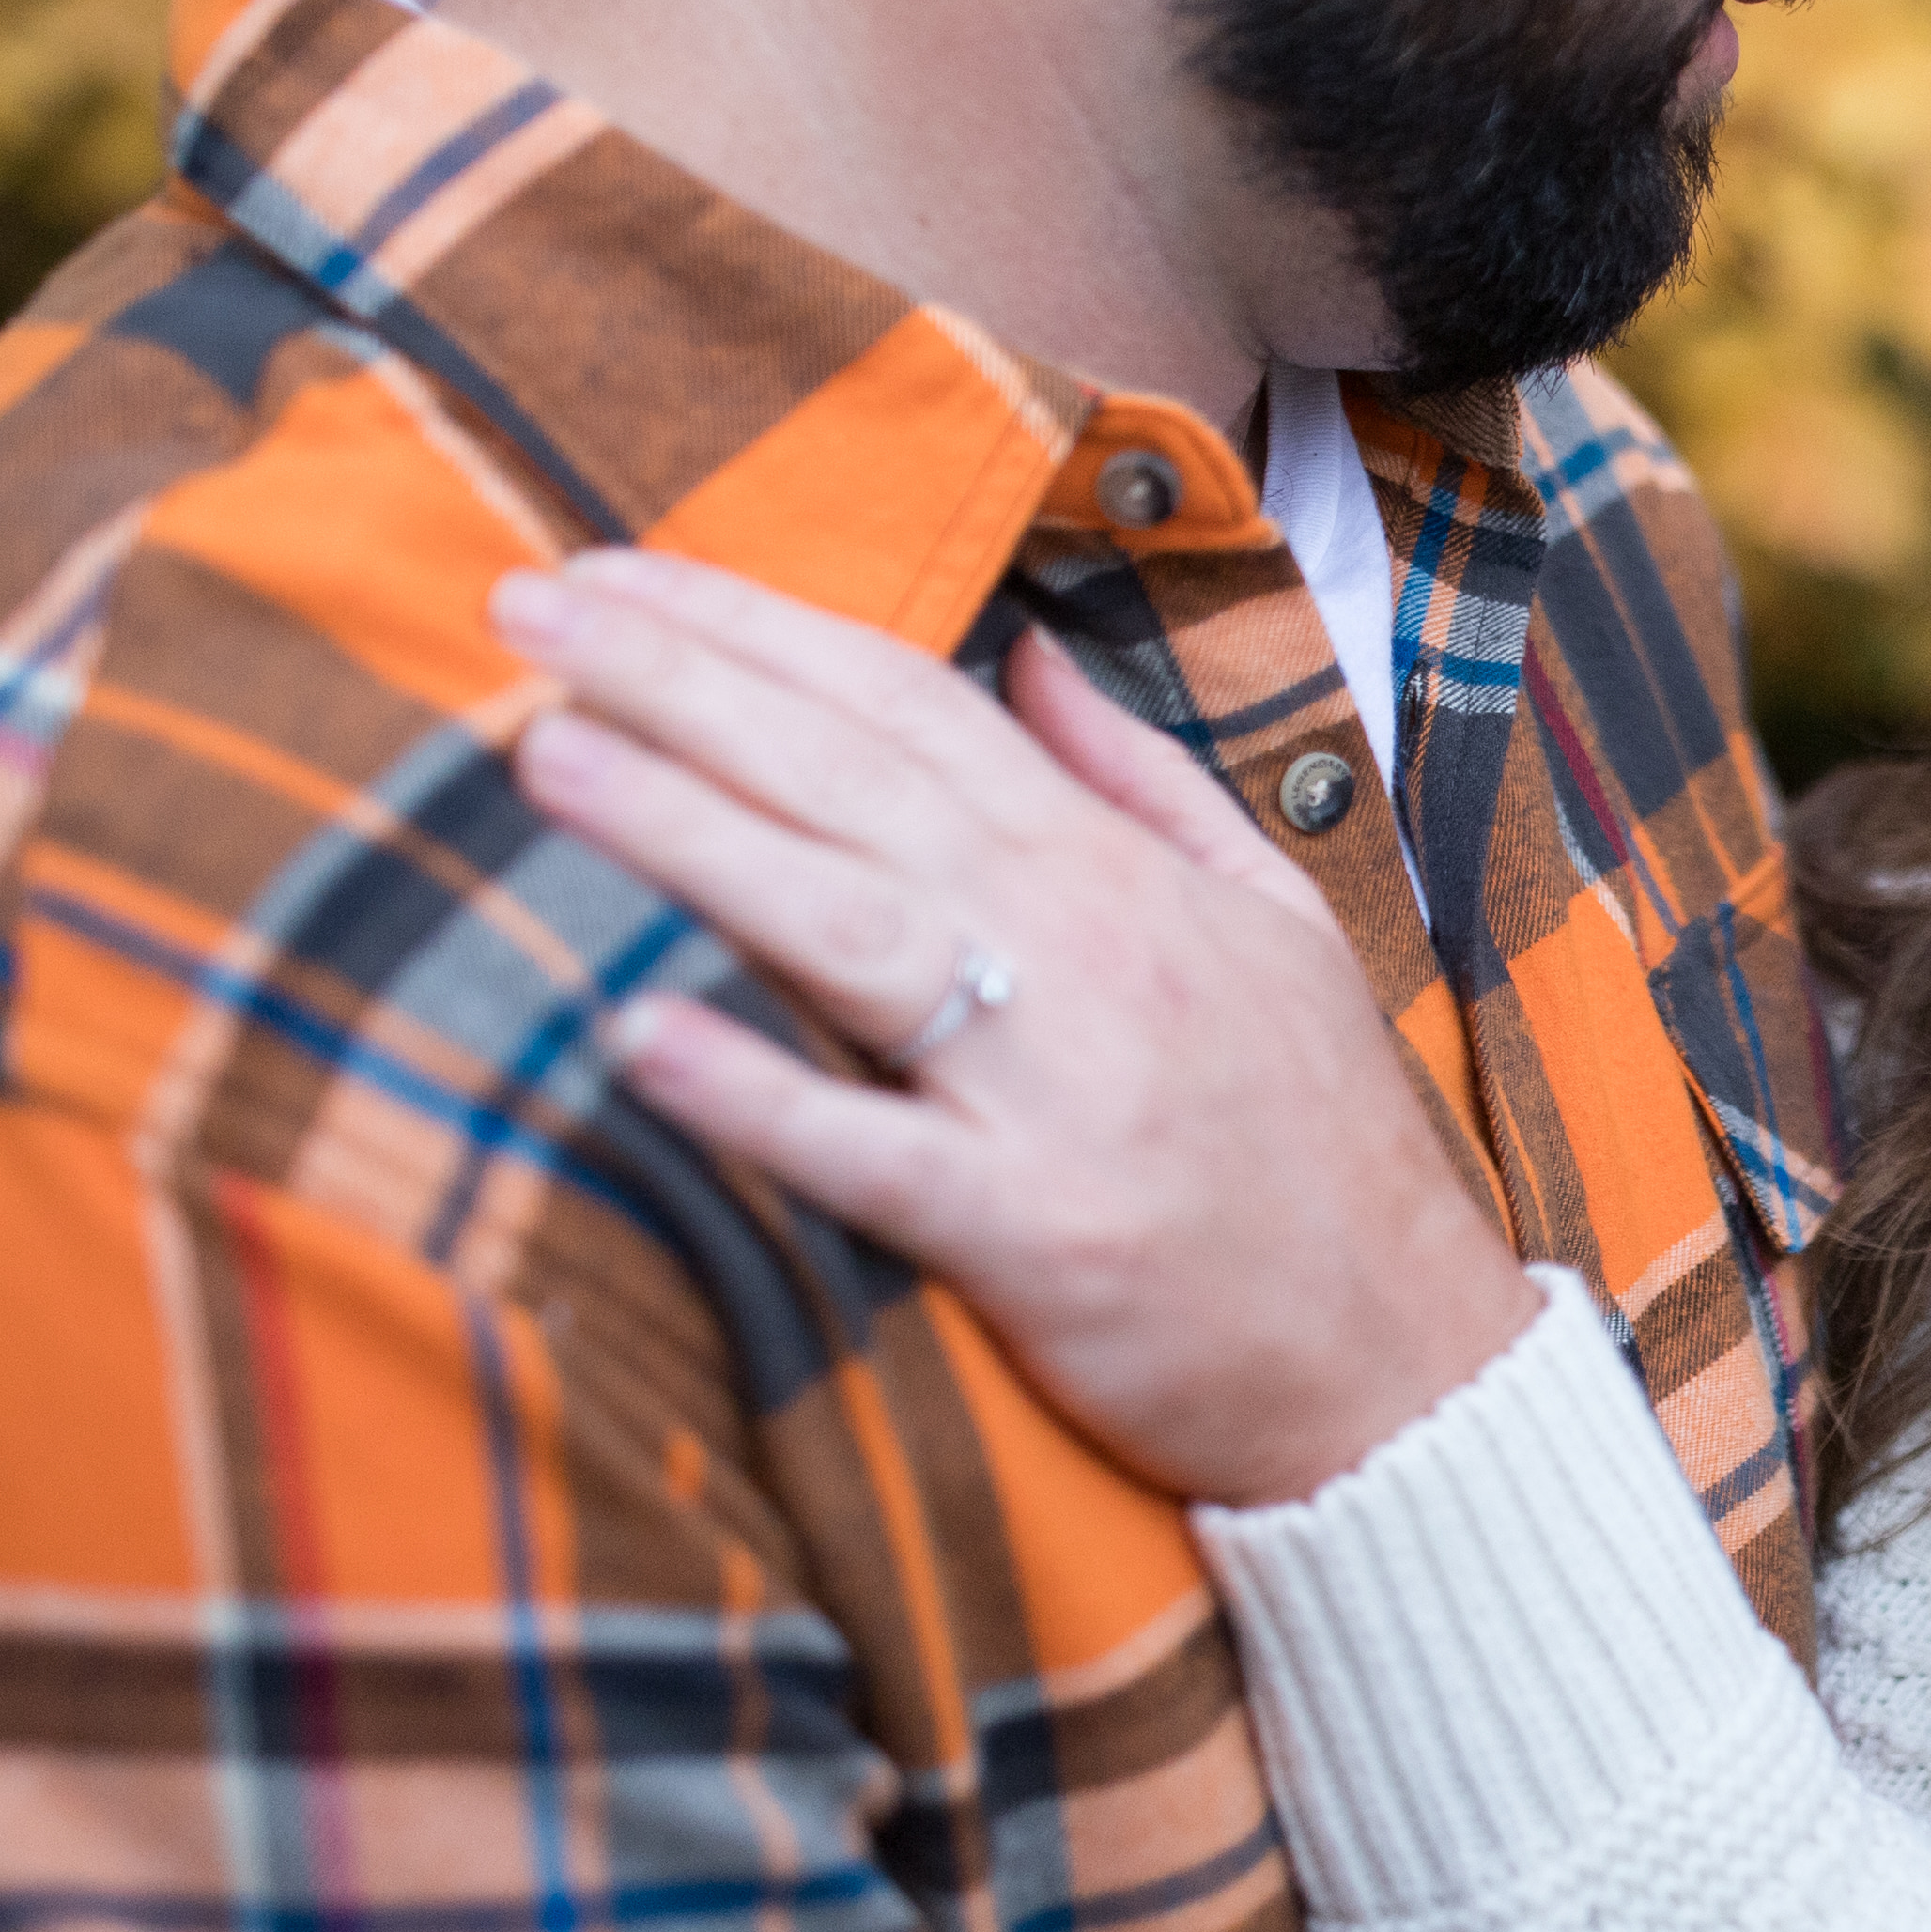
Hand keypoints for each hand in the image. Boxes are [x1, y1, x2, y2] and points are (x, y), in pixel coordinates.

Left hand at [490, 546, 1538, 1507]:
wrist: (1408, 1362)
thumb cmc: (1319, 1140)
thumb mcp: (1268, 914)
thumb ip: (1137, 778)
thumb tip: (1026, 652)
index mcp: (1115, 873)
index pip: (910, 708)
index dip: (756, 628)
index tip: (614, 569)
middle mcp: (1082, 952)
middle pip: (853, 782)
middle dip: (678, 682)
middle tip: (522, 604)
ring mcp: (1057, 1091)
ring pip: (847, 929)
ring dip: (689, 833)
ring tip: (544, 753)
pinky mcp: (1035, 1235)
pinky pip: (876, 1157)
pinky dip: (759, 1099)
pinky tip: (639, 1037)